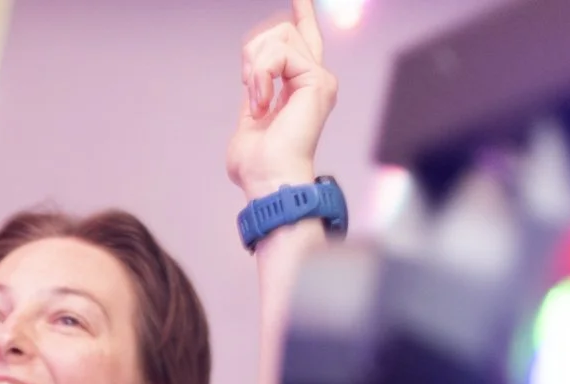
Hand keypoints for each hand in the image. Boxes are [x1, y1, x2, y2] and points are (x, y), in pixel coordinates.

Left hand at [226, 0, 337, 199]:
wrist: (270, 182)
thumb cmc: (258, 166)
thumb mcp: (250, 121)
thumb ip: (255, 96)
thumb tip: (252, 84)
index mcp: (301, 89)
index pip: (304, 40)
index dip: (302, 14)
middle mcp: (316, 80)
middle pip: (283, 30)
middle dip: (254, 54)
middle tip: (250, 90)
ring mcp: (319, 79)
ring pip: (280, 36)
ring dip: (256, 68)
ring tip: (258, 102)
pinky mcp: (317, 80)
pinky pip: (279, 54)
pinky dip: (261, 76)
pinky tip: (263, 104)